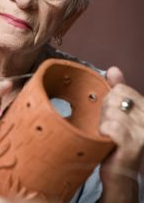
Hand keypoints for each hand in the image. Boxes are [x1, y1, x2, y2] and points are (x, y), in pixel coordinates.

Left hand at [98, 67, 143, 201]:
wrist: (118, 172)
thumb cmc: (115, 140)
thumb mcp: (117, 111)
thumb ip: (117, 89)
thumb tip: (114, 69)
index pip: (119, 88)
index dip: (108, 100)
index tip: (109, 114)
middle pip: (114, 98)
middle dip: (104, 111)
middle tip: (107, 126)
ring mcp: (143, 131)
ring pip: (111, 112)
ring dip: (102, 123)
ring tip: (106, 134)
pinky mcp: (134, 145)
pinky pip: (111, 126)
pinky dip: (103, 132)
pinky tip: (105, 140)